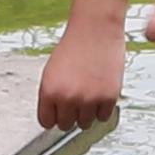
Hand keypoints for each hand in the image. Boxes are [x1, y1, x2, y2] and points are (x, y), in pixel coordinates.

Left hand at [36, 17, 127, 131]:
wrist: (96, 29)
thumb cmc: (75, 45)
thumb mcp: (52, 71)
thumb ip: (52, 95)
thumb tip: (54, 114)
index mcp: (49, 91)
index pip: (46, 122)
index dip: (53, 117)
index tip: (58, 113)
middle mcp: (68, 98)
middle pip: (65, 125)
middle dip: (70, 115)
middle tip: (75, 101)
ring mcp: (89, 100)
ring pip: (85, 124)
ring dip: (87, 113)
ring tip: (88, 95)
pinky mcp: (108, 98)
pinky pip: (103, 117)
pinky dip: (102, 109)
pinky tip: (100, 94)